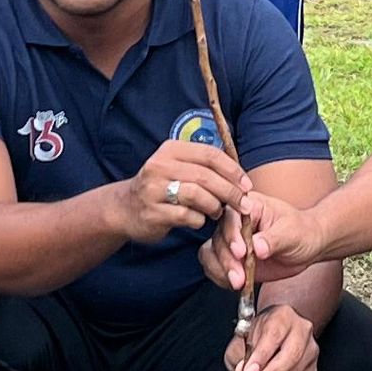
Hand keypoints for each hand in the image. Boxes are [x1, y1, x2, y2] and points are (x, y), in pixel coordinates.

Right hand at [117, 139, 248, 246]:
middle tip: (244, 204)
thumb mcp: (177, 167)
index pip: (210, 154)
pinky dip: (199, 220)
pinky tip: (198, 220)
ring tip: (217, 213)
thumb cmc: (161, 187)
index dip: (232, 170)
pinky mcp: (153, 212)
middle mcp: (160, 166)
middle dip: (230, 192)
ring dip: (215, 207)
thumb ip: (203, 166)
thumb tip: (239, 174)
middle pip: (206, 176)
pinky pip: (187, 216)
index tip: (247, 185)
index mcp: (171, 150)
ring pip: (198, 196)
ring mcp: (154, 190)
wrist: (124, 208)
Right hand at [202, 187, 326, 290]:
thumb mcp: (293, 233)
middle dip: (227, 260)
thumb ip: (274, 239)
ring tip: (237, 283)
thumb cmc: (302, 232)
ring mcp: (231, 240)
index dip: (232, 236)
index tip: (241, 252)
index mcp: (249, 206)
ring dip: (221, 270)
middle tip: (239, 276)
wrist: (307, 246)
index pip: (231, 217)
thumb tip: (258, 247)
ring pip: (211, 253)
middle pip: (218, 238)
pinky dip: (220, 277)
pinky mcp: (231, 258)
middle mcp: (235, 222)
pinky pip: (214, 267)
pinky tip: (233, 284)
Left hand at [225, 302, 318, 370]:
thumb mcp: (242, 337)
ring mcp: (311, 351)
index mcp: (283, 316)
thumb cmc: (258, 334)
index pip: (274, 336)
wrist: (276, 332)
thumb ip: (240, 354)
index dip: (260, 357)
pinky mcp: (312, 370)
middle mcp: (302, 331)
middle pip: (290, 356)